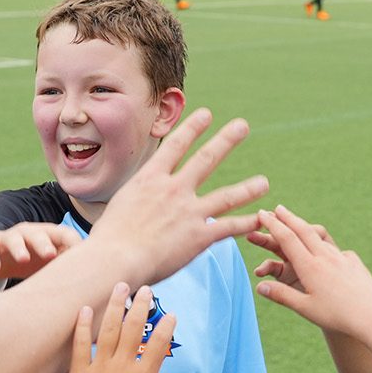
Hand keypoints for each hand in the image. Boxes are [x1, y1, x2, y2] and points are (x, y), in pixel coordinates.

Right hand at [0, 222, 79, 280]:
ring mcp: (9, 239)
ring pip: (14, 239)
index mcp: (50, 237)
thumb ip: (72, 272)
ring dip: (19, 247)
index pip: (65, 235)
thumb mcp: (52, 267)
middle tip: (52, 254)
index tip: (82, 258)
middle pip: (40, 234)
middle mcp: (31, 234)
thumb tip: (104, 291)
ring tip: (23, 258)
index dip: (73, 244)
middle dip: (46, 242)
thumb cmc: (33, 263)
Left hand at [68, 284, 202, 372]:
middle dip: (141, 306)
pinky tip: (85, 309)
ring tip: (119, 287)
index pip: (159, 345)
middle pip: (134, 329)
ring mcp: (101, 366)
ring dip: (115, 307)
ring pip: (109, 330)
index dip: (167, 327)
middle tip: (145, 289)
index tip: (171, 314)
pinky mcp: (80, 372)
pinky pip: (80, 344)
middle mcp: (123, 366)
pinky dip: (82, 326)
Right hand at [88, 109, 265, 287]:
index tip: (206, 114)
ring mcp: (188, 212)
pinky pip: (228, 228)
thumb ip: (134, 201)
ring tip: (264, 182)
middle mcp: (173, 190)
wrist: (114, 258)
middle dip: (226, 140)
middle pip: (206, 160)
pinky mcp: (198, 237)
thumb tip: (131, 203)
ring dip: (248, 188)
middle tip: (243, 126)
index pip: (176, 145)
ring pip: (226, 196)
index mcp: (150, 179)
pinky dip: (246, 224)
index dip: (193, 127)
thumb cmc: (107, 239)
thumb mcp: (117, 207)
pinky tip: (259, 220)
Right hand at [253, 206, 371, 339]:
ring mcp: (341, 257)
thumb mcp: (305, 309)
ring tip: (298, 225)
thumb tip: (259, 287)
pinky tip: (328, 252)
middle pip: (303, 230)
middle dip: (288, 217)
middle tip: (277, 208)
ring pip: (319, 237)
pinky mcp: (354, 262)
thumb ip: (281, 295)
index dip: (273, 225)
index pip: (287, 239)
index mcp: (310, 267)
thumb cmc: (337, 317)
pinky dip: (327, 246)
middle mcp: (325, 257)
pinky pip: (337, 250)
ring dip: (306, 228)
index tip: (262, 214)